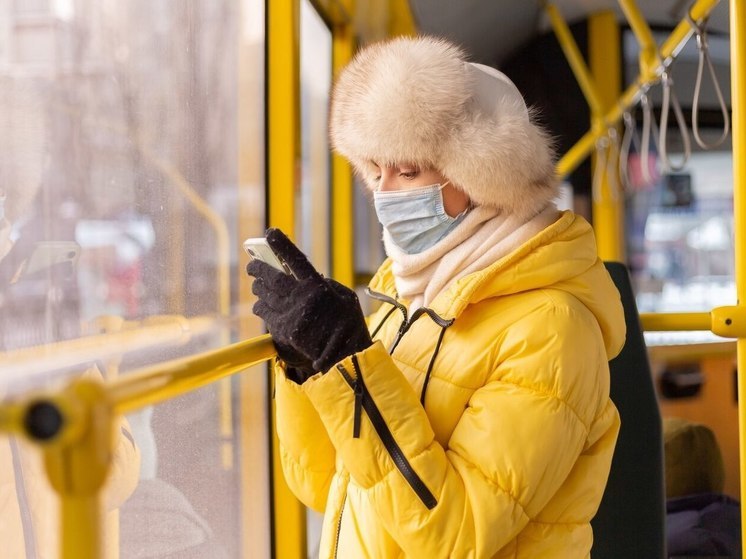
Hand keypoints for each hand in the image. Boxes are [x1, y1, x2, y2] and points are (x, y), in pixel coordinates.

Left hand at [247, 228, 371, 375]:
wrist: (345, 356)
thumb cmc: (349, 326)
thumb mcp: (345, 298)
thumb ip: (326, 284)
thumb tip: (305, 277)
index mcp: (318, 286)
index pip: (296, 259)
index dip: (282, 245)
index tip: (270, 233)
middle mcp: (302, 298)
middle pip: (271, 276)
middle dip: (257, 268)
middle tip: (252, 266)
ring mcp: (291, 314)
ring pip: (264, 294)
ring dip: (258, 287)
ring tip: (258, 285)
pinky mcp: (283, 329)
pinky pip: (264, 312)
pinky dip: (261, 306)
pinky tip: (262, 305)